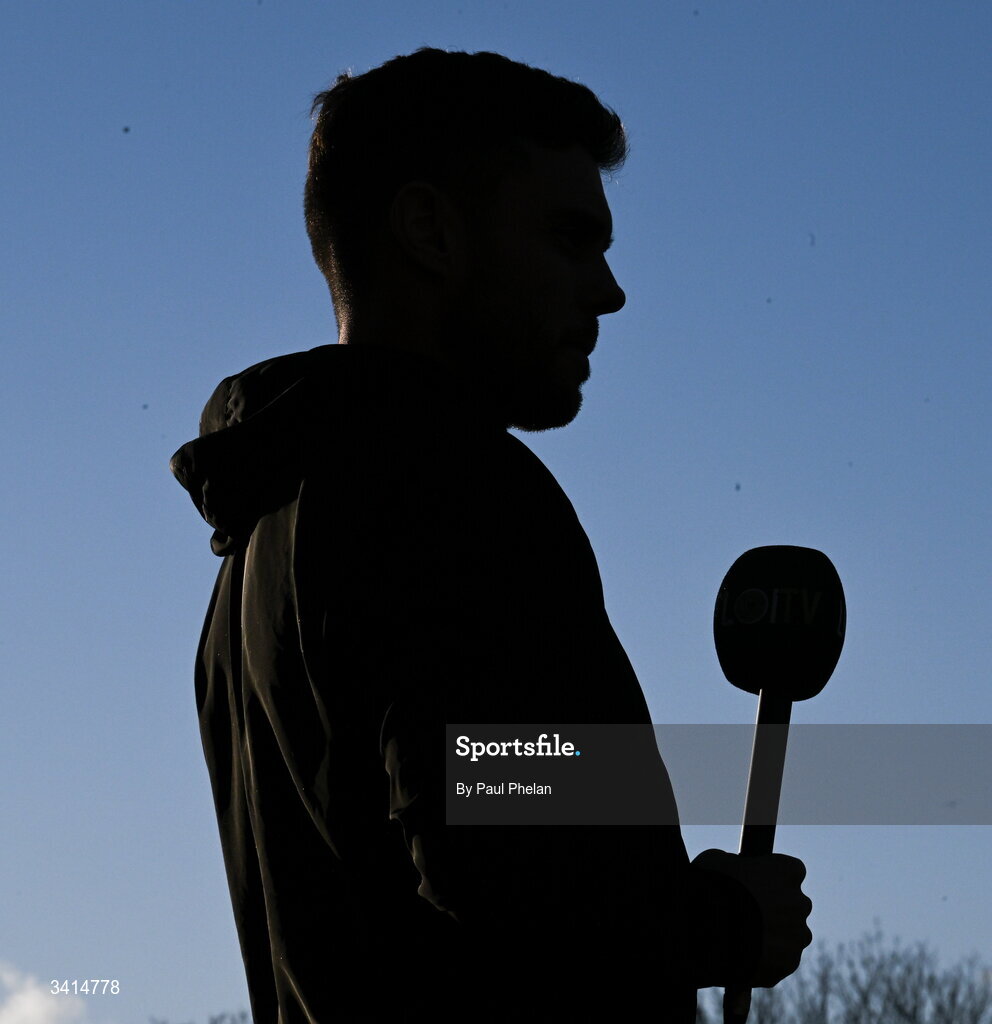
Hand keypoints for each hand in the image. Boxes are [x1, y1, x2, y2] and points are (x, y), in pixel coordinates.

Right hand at [692, 848, 811, 986]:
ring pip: (791, 933)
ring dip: (775, 934)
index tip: (756, 882)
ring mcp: (797, 934)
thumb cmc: (710, 885)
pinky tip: (743, 955)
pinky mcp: (789, 963)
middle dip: (777, 907)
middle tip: (748, 911)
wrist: (708, 931)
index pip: (791, 870)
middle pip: (794, 903)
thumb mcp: (716, 861)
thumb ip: (734, 864)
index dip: (772, 877)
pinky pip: (781, 959)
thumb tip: (733, 872)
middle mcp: (800, 901)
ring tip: (743, 937)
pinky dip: (767, 958)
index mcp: (786, 870)